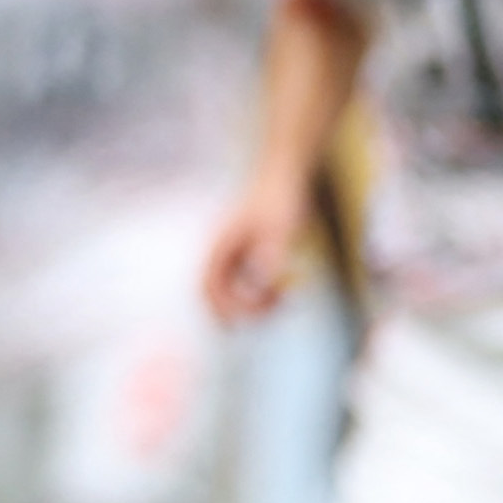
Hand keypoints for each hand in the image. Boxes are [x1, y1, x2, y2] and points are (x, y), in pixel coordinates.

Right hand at [201, 178, 307, 321]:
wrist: (287, 174)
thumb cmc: (282, 198)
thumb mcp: (280, 227)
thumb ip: (272, 253)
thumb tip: (266, 280)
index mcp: (220, 246)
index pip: (209, 287)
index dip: (219, 310)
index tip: (238, 327)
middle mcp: (223, 251)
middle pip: (222, 293)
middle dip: (246, 308)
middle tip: (280, 306)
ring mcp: (236, 251)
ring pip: (239, 289)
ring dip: (259, 301)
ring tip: (289, 295)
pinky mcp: (252, 251)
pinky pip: (253, 281)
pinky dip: (269, 290)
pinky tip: (293, 282)